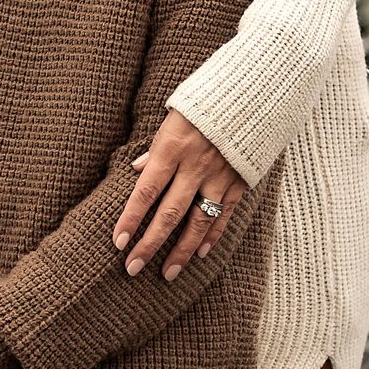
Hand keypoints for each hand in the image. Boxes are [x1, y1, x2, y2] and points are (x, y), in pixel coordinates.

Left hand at [114, 109, 247, 282]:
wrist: (251, 94)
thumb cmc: (202, 106)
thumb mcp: (171, 119)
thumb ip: (155, 149)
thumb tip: (135, 170)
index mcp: (172, 149)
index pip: (146, 192)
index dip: (130, 219)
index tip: (117, 242)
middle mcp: (195, 167)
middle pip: (169, 214)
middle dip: (150, 244)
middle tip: (132, 268)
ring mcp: (219, 177)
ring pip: (198, 222)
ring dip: (182, 251)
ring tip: (167, 274)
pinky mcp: (240, 181)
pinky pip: (225, 215)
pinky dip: (213, 235)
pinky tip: (201, 253)